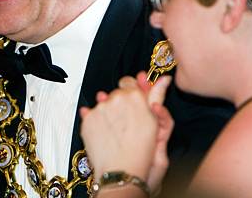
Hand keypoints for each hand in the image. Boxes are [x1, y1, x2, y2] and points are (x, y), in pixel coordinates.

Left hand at [80, 73, 172, 192]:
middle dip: (120, 103)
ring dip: (108, 112)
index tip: (132, 102)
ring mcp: (100, 109)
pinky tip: (104, 132)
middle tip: (127, 121)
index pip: (129, 82)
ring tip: (116, 130)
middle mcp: (116, 99)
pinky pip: (89, 114)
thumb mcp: (155, 122)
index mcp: (135, 96)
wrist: (122, 172)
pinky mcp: (87, 120)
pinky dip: (96, 121)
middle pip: (116, 93)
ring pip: (103, 103)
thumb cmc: (141, 151)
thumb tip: (164, 79)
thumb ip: (157, 95)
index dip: (131, 93)